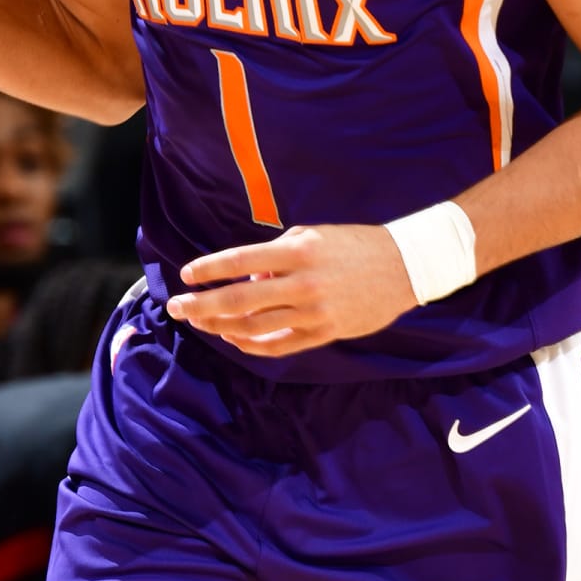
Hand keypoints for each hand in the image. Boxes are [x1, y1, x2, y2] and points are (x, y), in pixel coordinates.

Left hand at [169, 225, 416, 358]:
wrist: (405, 267)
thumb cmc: (353, 244)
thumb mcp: (313, 235)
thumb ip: (275, 255)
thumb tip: (246, 280)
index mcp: (299, 252)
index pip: (240, 262)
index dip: (208, 270)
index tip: (186, 276)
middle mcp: (303, 284)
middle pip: (239, 301)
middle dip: (202, 306)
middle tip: (176, 308)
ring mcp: (314, 313)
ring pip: (254, 327)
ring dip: (221, 327)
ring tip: (201, 322)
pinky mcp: (325, 333)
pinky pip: (278, 345)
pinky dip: (251, 344)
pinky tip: (233, 338)